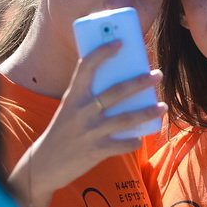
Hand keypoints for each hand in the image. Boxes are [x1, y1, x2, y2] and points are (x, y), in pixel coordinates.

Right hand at [8, 39, 165, 206]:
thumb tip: (121, 84)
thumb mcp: (69, 109)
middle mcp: (82, 111)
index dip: (103, 52)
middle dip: (140, 81)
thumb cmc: (63, 131)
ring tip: (162, 106)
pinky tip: (141, 137)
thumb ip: (88, 97)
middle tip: (157, 74)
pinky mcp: (97, 150)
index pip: (87, 67)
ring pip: (126, 118)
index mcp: (73, 96)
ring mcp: (90, 131)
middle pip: (116, 91)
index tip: (120, 42)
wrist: (44, 164)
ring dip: (147, 111)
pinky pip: (124, 144)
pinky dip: (135, 141)